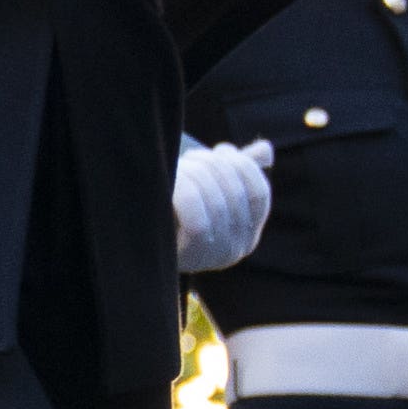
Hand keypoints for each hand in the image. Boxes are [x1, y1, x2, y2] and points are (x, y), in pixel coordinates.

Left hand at [169, 135, 276, 274]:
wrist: (142, 240)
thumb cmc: (176, 209)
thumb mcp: (209, 190)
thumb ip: (236, 171)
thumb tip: (266, 150)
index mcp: (248, 232)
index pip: (259, 194)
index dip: (243, 166)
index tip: (221, 150)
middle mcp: (237, 248)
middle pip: (236, 196)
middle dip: (214, 166)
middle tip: (192, 156)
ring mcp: (216, 256)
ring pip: (217, 206)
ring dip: (197, 176)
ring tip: (180, 164)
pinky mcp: (194, 259)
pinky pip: (199, 223)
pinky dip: (187, 194)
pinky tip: (173, 180)